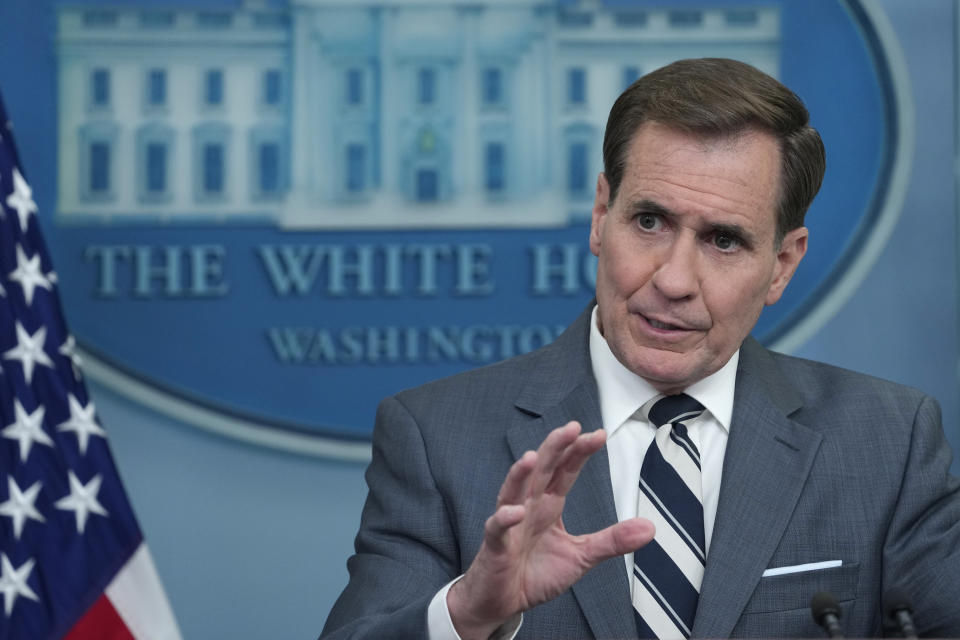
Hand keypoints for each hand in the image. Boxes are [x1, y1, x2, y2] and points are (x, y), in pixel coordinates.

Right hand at [447, 421, 654, 639]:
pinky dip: (504, 518)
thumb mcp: (581, 557)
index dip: (579, 452)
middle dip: (555, 448)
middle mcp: (529, 507)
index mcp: (549, 505)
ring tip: (533, 456)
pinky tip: (515, 511)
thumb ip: (612, 541)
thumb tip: (650, 527)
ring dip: (521, 474)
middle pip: (541, 471)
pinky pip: (497, 528)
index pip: (565, 471)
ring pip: (514, 491)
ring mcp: (511, 523)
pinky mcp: (495, 545)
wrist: (502, 602)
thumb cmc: (536, 573)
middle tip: (572, 428)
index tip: (599, 434)